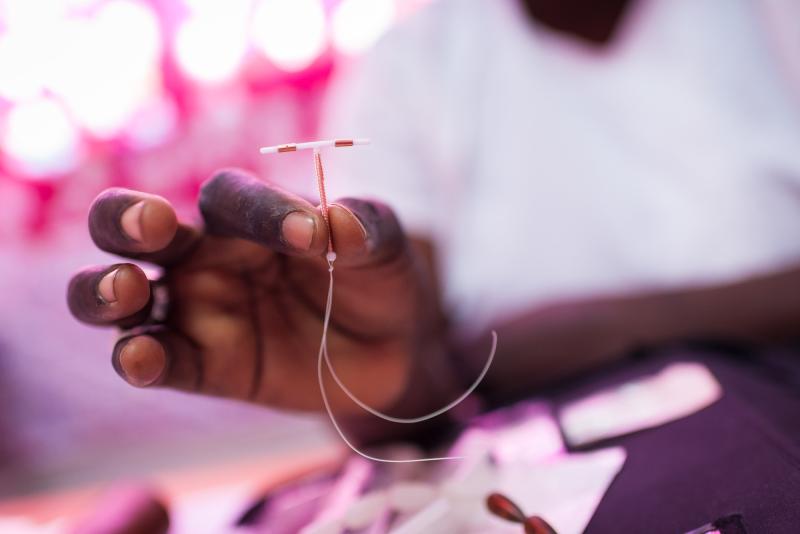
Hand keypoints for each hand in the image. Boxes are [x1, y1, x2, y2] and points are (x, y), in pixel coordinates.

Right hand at [67, 169, 437, 414]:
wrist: (391, 347)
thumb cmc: (376, 278)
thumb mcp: (383, 245)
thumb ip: (363, 228)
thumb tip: (339, 223)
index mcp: (245, 215)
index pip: (227, 197)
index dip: (262, 211)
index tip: (312, 237)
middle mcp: (205, 256)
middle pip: (130, 226)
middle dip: (124, 219)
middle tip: (152, 223)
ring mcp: (197, 312)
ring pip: (120, 298)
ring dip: (103, 289)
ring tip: (127, 287)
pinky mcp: (205, 366)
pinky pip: (160, 361)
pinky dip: (140, 359)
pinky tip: (139, 357)